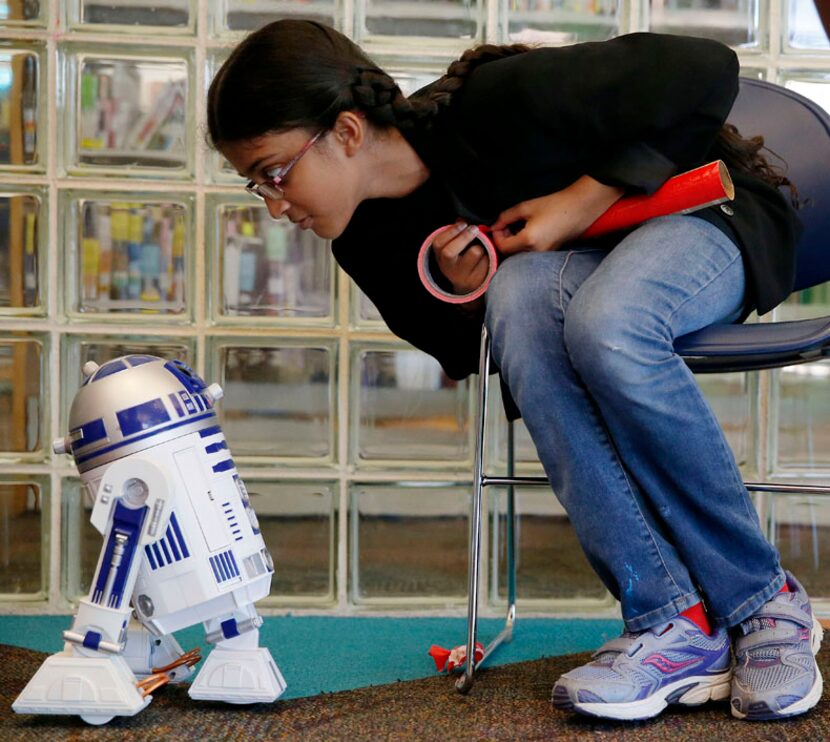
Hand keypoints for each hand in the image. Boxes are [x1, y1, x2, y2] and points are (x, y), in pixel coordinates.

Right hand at [431, 221, 491, 295]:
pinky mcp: (477, 281)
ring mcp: (462, 277)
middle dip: (463, 236)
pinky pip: (487, 260)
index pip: (438, 243)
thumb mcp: (454, 248)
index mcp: (441, 258)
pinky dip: (489, 255)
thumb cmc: (462, 260)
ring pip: (474, 253)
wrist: (468, 286)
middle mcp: (449, 269)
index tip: (463, 224)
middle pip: (449, 252)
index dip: (451, 231)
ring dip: (480, 246)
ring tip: (481, 247)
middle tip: (474, 229)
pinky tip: (487, 257)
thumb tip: (461, 218)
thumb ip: (456, 232)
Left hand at [491, 176, 623, 254]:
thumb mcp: (526, 207)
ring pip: (520, 254)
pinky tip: (531, 231)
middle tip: (508, 225)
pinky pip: (531, 253)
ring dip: (515, 243)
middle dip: (505, 240)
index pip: (503, 247)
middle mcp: (536, 252)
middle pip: (511, 253)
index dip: (497, 236)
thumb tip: (495, 225)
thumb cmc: (556, 204)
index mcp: (529, 240)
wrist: (581, 207)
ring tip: (520, 226)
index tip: (500, 225)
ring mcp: (545, 255)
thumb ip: (506, 216)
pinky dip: (525, 245)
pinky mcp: (551, 253)